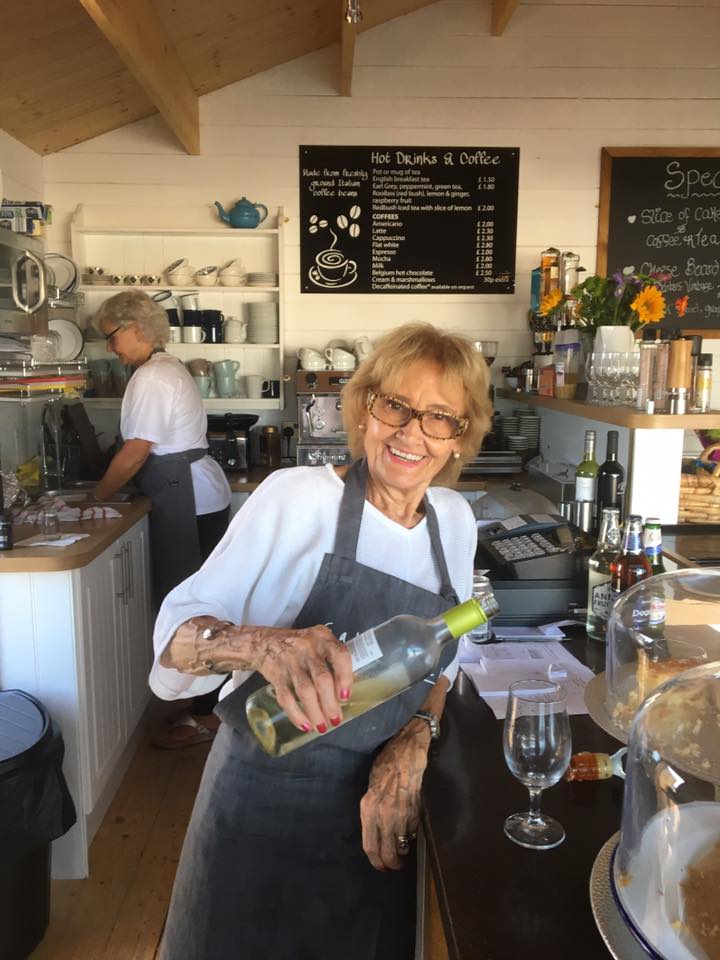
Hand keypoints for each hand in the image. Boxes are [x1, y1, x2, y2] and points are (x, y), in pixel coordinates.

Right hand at [255, 624, 352, 734]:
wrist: (266, 643)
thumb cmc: (301, 647)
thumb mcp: (319, 644)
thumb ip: (333, 662)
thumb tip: (345, 695)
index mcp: (323, 637)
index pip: (340, 655)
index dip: (345, 678)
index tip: (345, 697)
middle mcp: (307, 647)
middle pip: (322, 679)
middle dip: (330, 703)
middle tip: (335, 719)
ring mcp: (290, 660)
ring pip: (305, 691)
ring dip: (315, 712)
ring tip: (321, 726)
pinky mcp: (276, 674)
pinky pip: (286, 698)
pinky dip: (296, 714)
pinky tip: (304, 725)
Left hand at [360, 719, 430, 870]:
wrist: (406, 748)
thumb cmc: (386, 763)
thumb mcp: (371, 786)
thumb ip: (372, 809)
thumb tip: (377, 831)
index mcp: (368, 807)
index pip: (370, 846)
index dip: (376, 861)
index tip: (381, 867)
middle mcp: (383, 813)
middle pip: (387, 851)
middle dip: (392, 863)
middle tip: (395, 866)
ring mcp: (401, 812)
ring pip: (402, 843)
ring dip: (403, 849)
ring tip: (403, 849)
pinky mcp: (416, 808)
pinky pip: (413, 829)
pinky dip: (412, 833)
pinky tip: (410, 830)